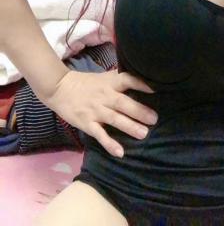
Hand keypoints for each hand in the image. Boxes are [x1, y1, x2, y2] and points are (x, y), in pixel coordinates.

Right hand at [40, 68, 157, 157]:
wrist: (60, 88)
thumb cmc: (86, 83)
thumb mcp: (103, 77)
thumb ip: (118, 81)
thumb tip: (140, 83)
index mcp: (110, 82)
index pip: (127, 80)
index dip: (141, 84)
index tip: (156, 90)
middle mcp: (104, 96)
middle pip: (123, 103)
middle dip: (139, 111)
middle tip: (154, 119)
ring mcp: (95, 110)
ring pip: (114, 119)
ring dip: (129, 127)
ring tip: (143, 134)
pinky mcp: (87, 123)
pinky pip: (100, 135)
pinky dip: (109, 144)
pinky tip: (120, 152)